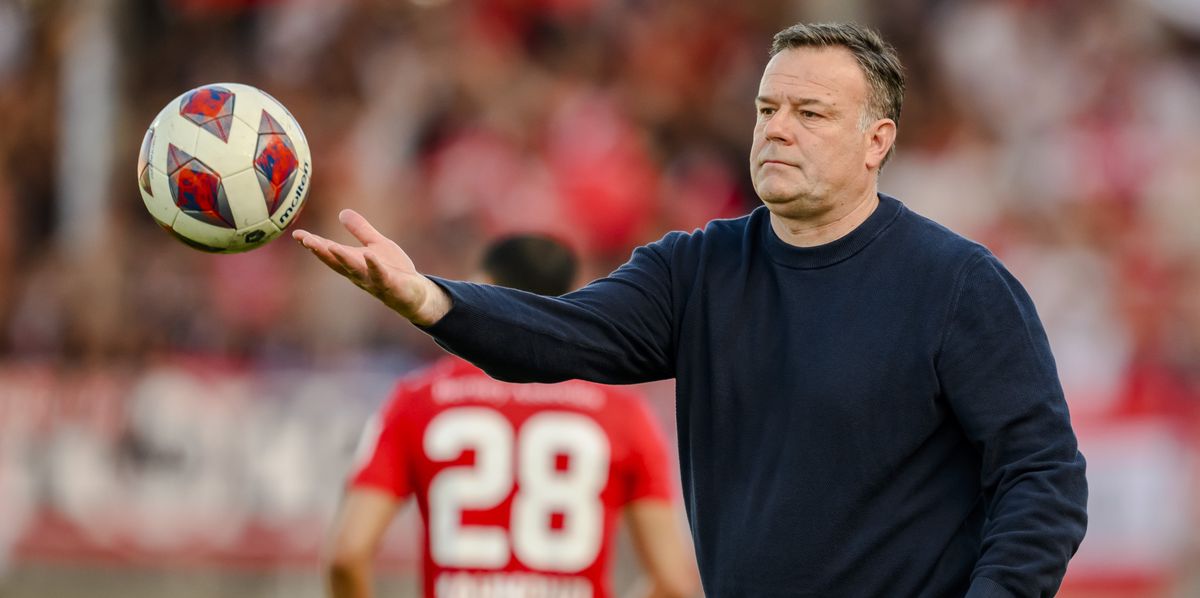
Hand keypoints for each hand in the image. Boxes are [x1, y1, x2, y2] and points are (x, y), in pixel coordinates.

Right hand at [292, 209, 451, 326]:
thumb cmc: (394, 270)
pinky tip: (369, 255)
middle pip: (337, 262)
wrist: (416, 294)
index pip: (330, 252)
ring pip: (355, 270)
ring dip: (343, 259)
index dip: (314, 244)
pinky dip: (375, 266)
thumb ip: (360, 230)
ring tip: (330, 247)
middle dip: (321, 251)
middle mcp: (359, 274)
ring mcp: (374, 280)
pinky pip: (381, 275)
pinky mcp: (392, 285)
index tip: (296, 234)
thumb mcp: (376, 245)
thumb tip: (342, 212)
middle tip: (306, 240)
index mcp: (353, 263)